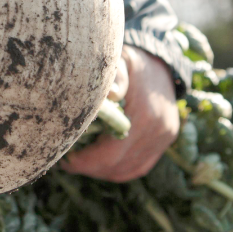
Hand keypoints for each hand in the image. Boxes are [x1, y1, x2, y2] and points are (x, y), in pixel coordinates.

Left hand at [59, 44, 179, 180]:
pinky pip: (141, 165)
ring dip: (103, 171)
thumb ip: (115, 79)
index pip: (110, 154)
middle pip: (118, 166)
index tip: (66, 160)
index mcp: (144, 115)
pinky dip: (120, 169)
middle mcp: (158, 130)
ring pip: (129, 170)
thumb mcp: (119, 62)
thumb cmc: (129, 62)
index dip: (85, 162)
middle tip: (68, 162)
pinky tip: (102, 164)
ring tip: (82, 163)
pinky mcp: (166, 139)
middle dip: (90, 168)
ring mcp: (164, 137)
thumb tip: (110, 95)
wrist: (159, 60)